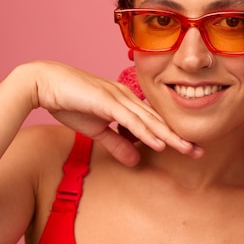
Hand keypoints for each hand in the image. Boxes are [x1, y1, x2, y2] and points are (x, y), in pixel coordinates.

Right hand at [26, 61, 199, 165]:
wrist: (43, 83)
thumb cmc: (68, 101)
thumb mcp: (96, 130)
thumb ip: (117, 143)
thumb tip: (136, 160)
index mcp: (125, 102)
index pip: (153, 122)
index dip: (172, 136)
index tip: (189, 148)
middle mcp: (126, 98)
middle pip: (158, 121)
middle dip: (179, 137)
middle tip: (200, 151)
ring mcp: (118, 98)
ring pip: (149, 121)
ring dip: (169, 137)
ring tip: (188, 150)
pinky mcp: (107, 102)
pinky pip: (131, 120)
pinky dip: (147, 132)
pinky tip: (160, 143)